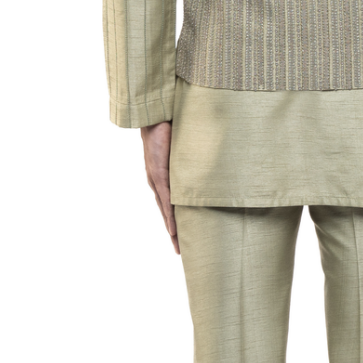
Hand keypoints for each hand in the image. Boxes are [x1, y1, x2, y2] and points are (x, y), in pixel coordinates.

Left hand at [140, 120, 178, 254]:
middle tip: (181, 250)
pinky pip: (166, 198)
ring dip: (171, 229)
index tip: (180, 236)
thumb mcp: (182, 146)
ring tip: (178, 245)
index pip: (168, 202)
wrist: (155, 112)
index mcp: (162, 175)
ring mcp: (157, 178)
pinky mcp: (159, 173)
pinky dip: (170, 215)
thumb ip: (191, 155)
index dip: (173, 220)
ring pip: (164, 210)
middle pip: (165, 212)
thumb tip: (207, 159)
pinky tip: (173, 228)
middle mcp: (157, 180)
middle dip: (173, 232)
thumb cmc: (169, 125)